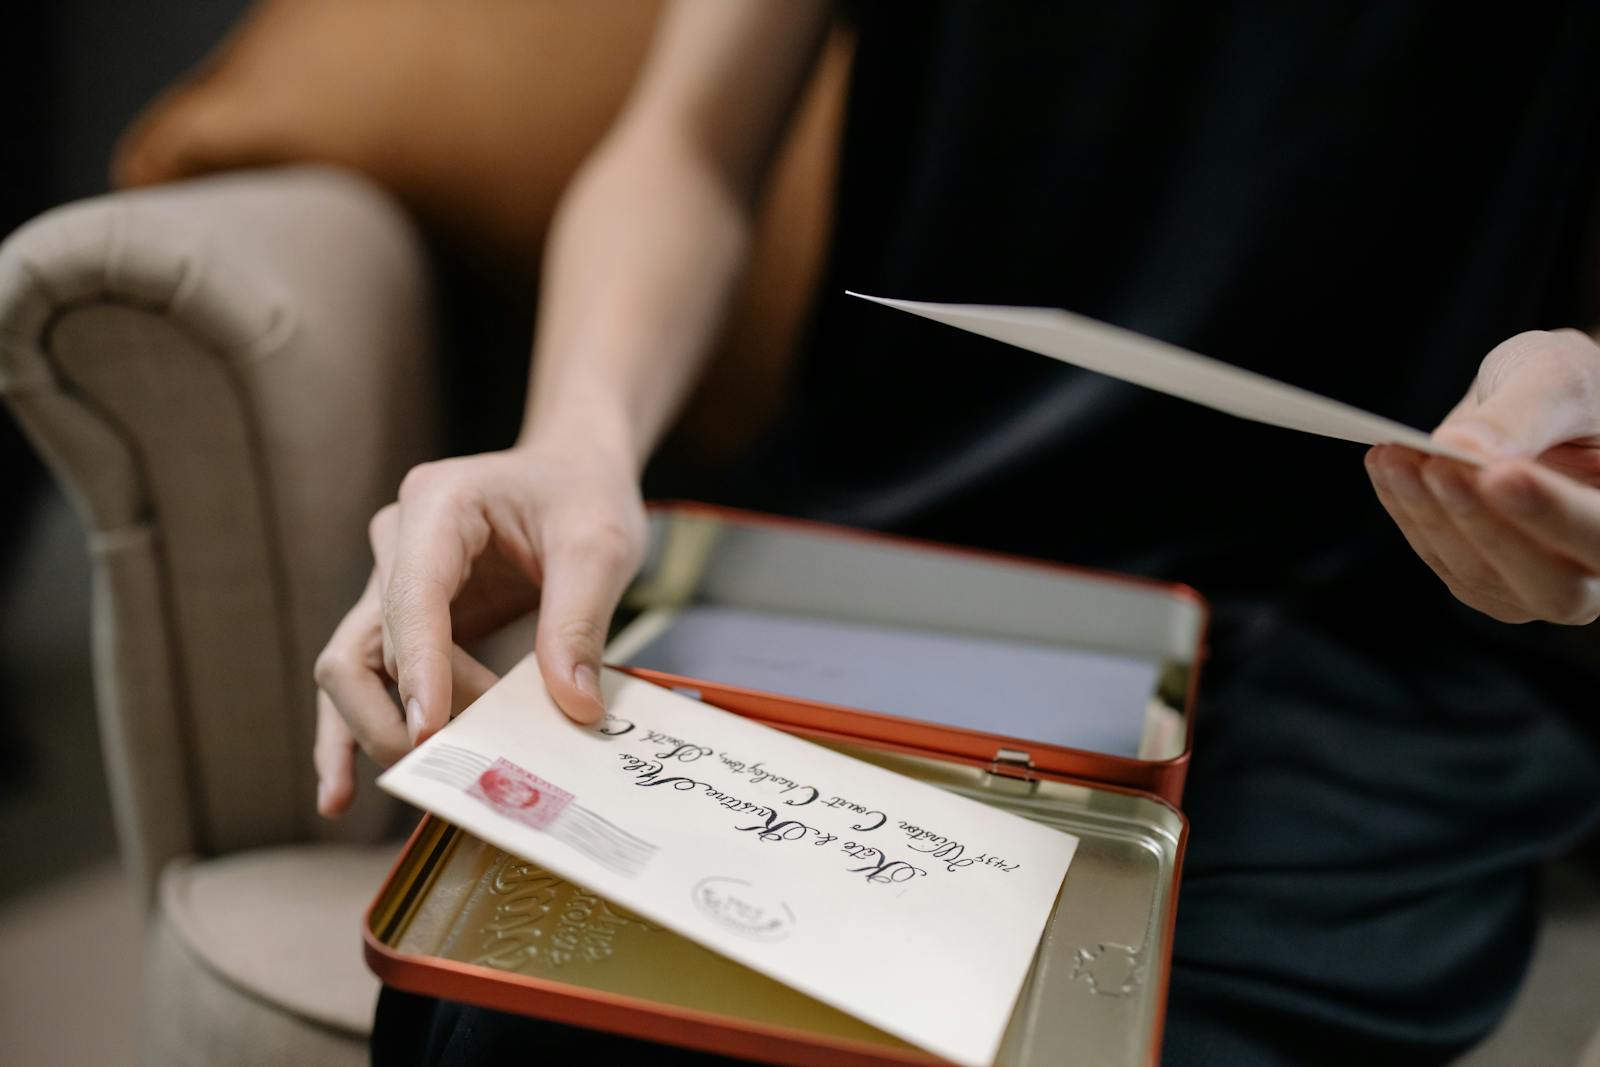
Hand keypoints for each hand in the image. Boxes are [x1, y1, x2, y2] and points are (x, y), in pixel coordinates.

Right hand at [312, 441, 647, 816]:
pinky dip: (355, 733)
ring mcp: (391, 583)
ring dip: (380, 731)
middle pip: (361, 645)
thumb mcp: (600, 545)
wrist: (574, 471)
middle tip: (455, 762)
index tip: (430, 732)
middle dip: (397, 713)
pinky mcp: (403, 622)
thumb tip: (572, 707)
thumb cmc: (584, 494)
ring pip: (351, 670)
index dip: (418, 668)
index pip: (411, 597)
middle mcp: (397, 544)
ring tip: (416, 785)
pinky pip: (369, 681)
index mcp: (438, 507)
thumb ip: (580, 621)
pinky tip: (339, 793)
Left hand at [1367, 328, 1599, 624]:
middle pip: (1549, 583)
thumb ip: (1526, 413)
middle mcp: (1597, 573)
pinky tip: (1387, 464)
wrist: (1545, 406)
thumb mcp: (1559, 376)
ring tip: (1395, 455)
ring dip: (1429, 514)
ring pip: (1482, 576)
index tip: (1501, 475)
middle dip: (1482, 523)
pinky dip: (1408, 511)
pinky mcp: (1487, 583)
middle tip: (1437, 468)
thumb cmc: (1571, 390)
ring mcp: (1541, 587)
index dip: (1553, 513)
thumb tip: (1463, 445)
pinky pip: (1443, 559)